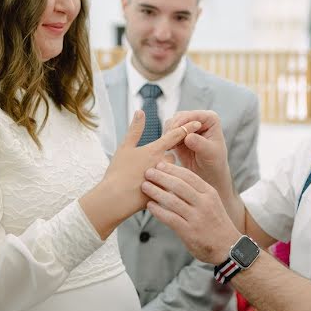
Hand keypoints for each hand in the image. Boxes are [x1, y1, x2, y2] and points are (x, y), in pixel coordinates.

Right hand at [81, 111, 200, 238]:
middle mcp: (162, 163)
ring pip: (169, 173)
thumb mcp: (125, 148)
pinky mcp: (164, 193)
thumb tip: (140, 111)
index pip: (175, 136)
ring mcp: (164, 178)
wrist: (113, 200)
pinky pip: (166, 188)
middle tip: (144, 166)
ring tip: (142, 180)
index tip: (198, 122)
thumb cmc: (117, 172)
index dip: (186, 128)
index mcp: (154, 150)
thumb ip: (135, 130)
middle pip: (170, 157)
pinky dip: (160, 188)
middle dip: (162, 160)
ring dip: (162, 174)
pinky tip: (147, 192)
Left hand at [143, 161, 240, 264]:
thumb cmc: (215, 223)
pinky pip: (170, 218)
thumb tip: (174, 179)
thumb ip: (196, 192)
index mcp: (210, 193)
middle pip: (179, 185)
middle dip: (161, 177)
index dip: (172, 169)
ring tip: (144, 186)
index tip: (160, 164)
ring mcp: (197, 218)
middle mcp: (204, 203)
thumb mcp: (212, 203)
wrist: (228, 247)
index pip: (189, 176)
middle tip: (148, 172)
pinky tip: (150, 206)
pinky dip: (158, 211)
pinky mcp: (189, 232)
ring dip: (156, 192)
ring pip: (172, 201)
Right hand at [165, 110, 231, 198]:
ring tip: (171, 148)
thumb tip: (188, 137)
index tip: (175, 132)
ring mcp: (188, 126)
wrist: (209, 174)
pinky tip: (169, 149)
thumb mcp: (210, 154)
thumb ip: (200, 144)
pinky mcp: (179, 134)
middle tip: (170, 143)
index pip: (194, 115)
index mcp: (210, 118)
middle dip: (173, 129)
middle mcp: (198, 119)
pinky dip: (166, 139)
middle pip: (179, 117)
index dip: (183, 122)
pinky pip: (167, 132)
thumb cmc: (215, 162)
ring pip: (171, 123)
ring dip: (168, 134)